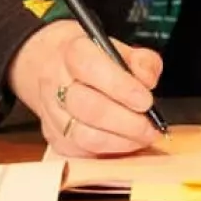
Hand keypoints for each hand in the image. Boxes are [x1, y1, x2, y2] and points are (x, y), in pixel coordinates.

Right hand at [7, 19, 163, 157]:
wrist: (51, 66)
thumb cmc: (92, 59)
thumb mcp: (120, 48)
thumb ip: (141, 61)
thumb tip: (147, 80)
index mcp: (73, 53)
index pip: (91, 68)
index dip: (121, 87)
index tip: (146, 101)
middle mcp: (56, 83)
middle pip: (88, 107)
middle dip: (125, 122)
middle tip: (149, 126)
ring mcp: (51, 112)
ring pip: (82, 135)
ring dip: (118, 141)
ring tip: (141, 137)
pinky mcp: (53, 137)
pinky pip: (80, 151)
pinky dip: (107, 151)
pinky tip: (124, 143)